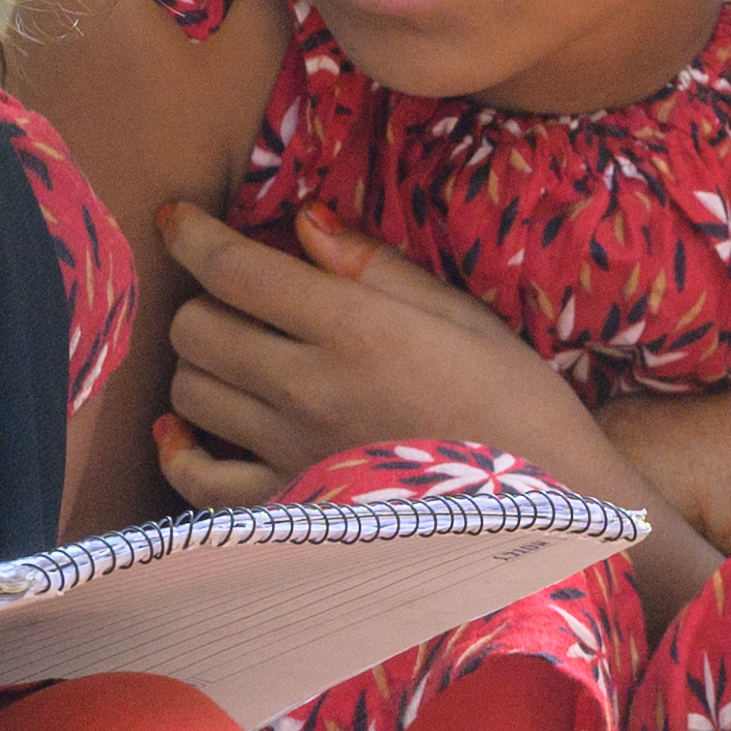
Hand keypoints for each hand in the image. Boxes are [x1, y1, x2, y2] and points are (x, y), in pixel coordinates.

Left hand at [155, 203, 613, 506]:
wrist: (553, 511)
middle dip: (202, 298)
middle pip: (196, 328)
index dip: (192, 234)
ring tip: (231, 355)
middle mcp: (310, 390)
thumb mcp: (463, 317)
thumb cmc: (518, 405)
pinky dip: (177, 448)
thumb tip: (304, 218)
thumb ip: (376, 267)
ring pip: (189, 392)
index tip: (178, 219)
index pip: (235, 269)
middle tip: (234, 298)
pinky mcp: (290, 512)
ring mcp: (292, 456)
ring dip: (197, 363)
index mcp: (357, 330)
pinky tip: (182, 428)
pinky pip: (197, 481)